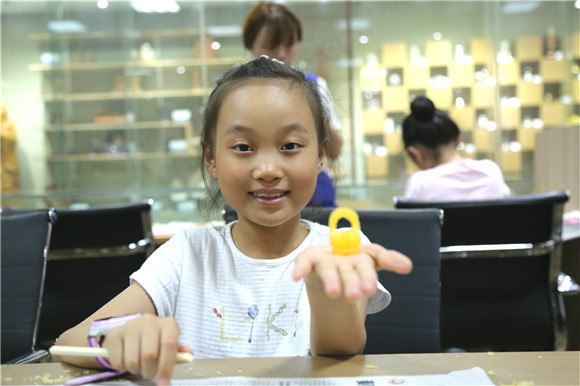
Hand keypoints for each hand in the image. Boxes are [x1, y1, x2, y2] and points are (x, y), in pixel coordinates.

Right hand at [103, 314, 192, 384]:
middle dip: (150, 371)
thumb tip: (189, 355)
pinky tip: (126, 359)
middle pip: (150, 355)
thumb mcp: (169, 346)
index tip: (164, 384)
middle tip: (149, 372)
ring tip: (139, 365)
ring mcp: (131, 326)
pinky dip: (122, 368)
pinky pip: (118, 361)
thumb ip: (178, 353)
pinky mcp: (115, 333)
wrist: (133, 331)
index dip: (167, 366)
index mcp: (168, 324)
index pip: (169, 344)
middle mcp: (149, 321)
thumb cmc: (156, 342)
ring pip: (133, 360)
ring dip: (136, 370)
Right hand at [292, 244, 411, 301]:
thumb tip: (409, 266)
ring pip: (328, 268)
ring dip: (331, 280)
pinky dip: (300, 268)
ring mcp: (324, 258)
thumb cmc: (352, 262)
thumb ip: (388, 261)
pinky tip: (296, 276)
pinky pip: (303, 263)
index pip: (369, 261)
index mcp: (360, 256)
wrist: (327, 261)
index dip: (369, 274)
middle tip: (355, 296)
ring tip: (335, 293)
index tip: (371, 288)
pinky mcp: (307, 259)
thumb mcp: (370, 263)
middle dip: (352, 281)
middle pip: (349, 268)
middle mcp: (342, 256)